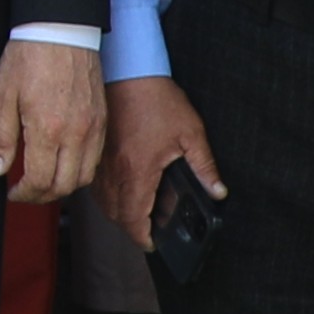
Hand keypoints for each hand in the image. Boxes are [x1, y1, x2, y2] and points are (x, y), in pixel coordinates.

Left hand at [0, 40, 105, 205]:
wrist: (61, 29)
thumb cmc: (30, 56)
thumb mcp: (3, 95)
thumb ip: (1, 137)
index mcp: (47, 130)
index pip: (39, 181)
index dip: (23, 194)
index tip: (12, 192)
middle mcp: (75, 134)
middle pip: (64, 186)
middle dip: (42, 196)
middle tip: (26, 192)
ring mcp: (93, 127)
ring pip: (84, 176)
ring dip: (64, 186)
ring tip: (45, 181)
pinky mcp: (102, 119)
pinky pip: (95, 157)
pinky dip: (81, 169)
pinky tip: (64, 162)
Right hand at [93, 75, 218, 246]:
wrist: (128, 71)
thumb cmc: (157, 99)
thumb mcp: (191, 132)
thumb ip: (204, 166)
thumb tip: (217, 191)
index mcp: (138, 170)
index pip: (133, 218)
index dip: (142, 236)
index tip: (152, 242)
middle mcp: (113, 170)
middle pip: (115, 215)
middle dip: (131, 227)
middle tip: (149, 227)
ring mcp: (101, 162)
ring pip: (102, 202)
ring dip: (118, 212)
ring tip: (138, 209)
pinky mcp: (95, 152)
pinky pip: (96, 184)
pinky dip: (108, 194)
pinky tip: (123, 187)